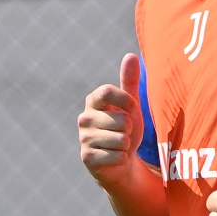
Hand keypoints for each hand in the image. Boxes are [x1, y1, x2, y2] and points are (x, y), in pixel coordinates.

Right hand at [78, 54, 140, 181]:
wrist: (120, 161)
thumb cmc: (125, 128)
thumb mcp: (130, 104)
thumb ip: (129, 81)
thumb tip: (130, 55)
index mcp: (93, 101)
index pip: (107, 91)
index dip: (126, 100)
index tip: (132, 108)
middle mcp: (84, 118)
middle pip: (120, 120)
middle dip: (130, 128)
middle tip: (123, 132)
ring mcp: (84, 138)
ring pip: (120, 139)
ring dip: (126, 145)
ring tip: (119, 145)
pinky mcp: (87, 157)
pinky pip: (116, 155)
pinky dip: (122, 158)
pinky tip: (115, 157)